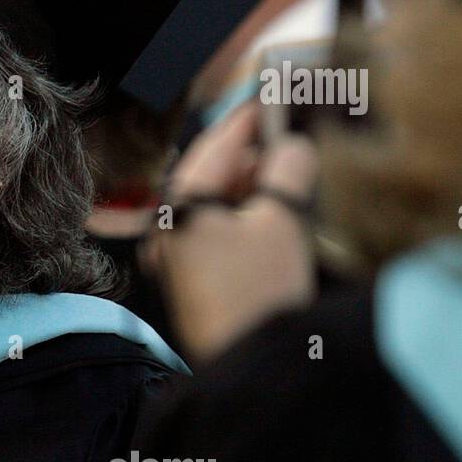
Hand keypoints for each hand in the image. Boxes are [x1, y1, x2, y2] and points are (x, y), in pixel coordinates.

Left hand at [149, 103, 318, 363]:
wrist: (250, 364)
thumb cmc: (260, 288)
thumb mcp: (281, 220)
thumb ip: (289, 170)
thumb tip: (293, 145)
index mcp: (178, 203)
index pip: (216, 144)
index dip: (250, 118)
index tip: (275, 96)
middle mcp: (166, 226)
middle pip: (214, 175)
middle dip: (256, 156)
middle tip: (295, 135)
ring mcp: (175, 256)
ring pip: (218, 205)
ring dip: (254, 189)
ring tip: (295, 172)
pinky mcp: (192, 280)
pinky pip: (219, 234)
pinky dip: (246, 219)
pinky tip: (277, 215)